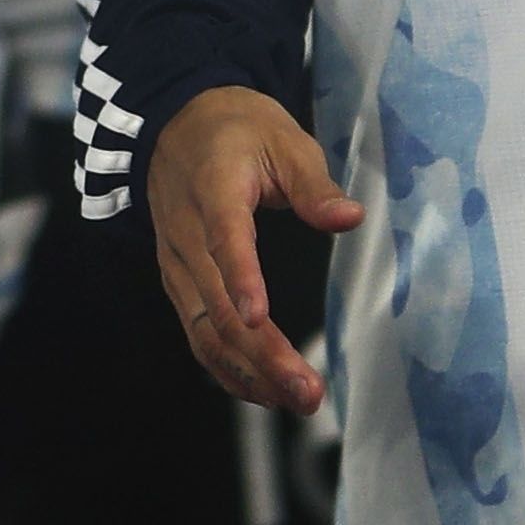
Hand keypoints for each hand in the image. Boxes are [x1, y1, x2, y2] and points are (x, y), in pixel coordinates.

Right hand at [146, 87, 363, 414]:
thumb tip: (350, 217)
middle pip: (218, 303)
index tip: (261, 318)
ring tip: (295, 400)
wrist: (173, 123)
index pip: (225, 238)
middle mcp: (186, 234)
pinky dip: (227, 368)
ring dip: (248, 371)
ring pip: (205, 329)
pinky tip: (264, 391)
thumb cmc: (237, 131)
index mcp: (214, 190)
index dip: (241, 278)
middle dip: (262, 354)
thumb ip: (313, 184)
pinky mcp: (178, 282)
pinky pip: (198, 332)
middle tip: (308, 391)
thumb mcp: (283, 139)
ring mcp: (176, 263)